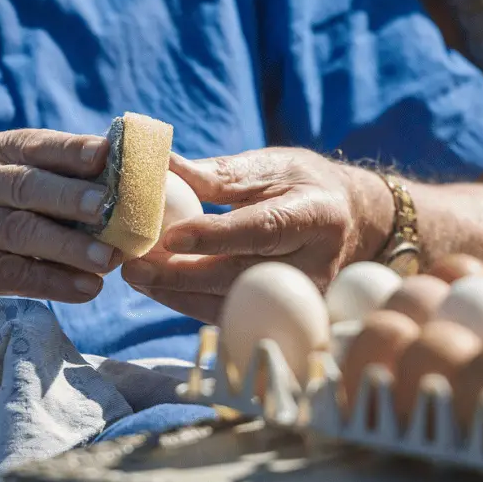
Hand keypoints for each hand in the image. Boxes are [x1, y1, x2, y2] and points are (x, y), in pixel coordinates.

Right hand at [0, 129, 119, 315]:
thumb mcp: (12, 193)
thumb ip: (57, 185)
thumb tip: (129, 189)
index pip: (36, 146)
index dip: (72, 150)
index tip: (105, 154)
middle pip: (26, 186)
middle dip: (71, 197)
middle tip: (109, 208)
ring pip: (19, 231)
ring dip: (68, 246)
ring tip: (107, 259)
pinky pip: (10, 272)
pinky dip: (52, 282)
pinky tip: (86, 289)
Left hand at [121, 148, 392, 322]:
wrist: (348, 220)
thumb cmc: (302, 184)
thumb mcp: (268, 166)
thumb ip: (216, 174)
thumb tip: (158, 166)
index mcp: (315, 216)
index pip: (261, 231)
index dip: (215, 237)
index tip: (169, 236)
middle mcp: (314, 264)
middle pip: (240, 276)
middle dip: (181, 275)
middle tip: (134, 265)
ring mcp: (301, 298)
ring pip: (230, 304)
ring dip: (177, 294)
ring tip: (136, 276)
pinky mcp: (283, 316)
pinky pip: (230, 314)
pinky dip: (190, 302)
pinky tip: (160, 287)